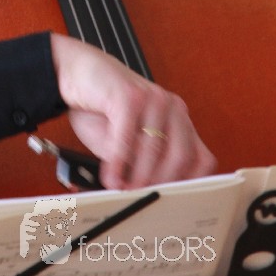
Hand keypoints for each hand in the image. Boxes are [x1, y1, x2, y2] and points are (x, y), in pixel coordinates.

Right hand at [50, 34, 215, 189]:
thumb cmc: (101, 110)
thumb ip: (141, 165)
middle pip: (182, 157)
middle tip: (140, 199)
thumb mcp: (128, 144)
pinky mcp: (130, 94)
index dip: (188, 185)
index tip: (169, 204)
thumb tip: (149, 199)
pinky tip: (109, 174)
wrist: (74, 72)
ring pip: (155, 149)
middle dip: (160, 184)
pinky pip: (127, 137)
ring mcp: (153, 97)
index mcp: (178, 120)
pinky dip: (118, 162)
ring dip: (136, 176)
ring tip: (120, 189)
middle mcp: (172, 107)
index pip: (201, 160)